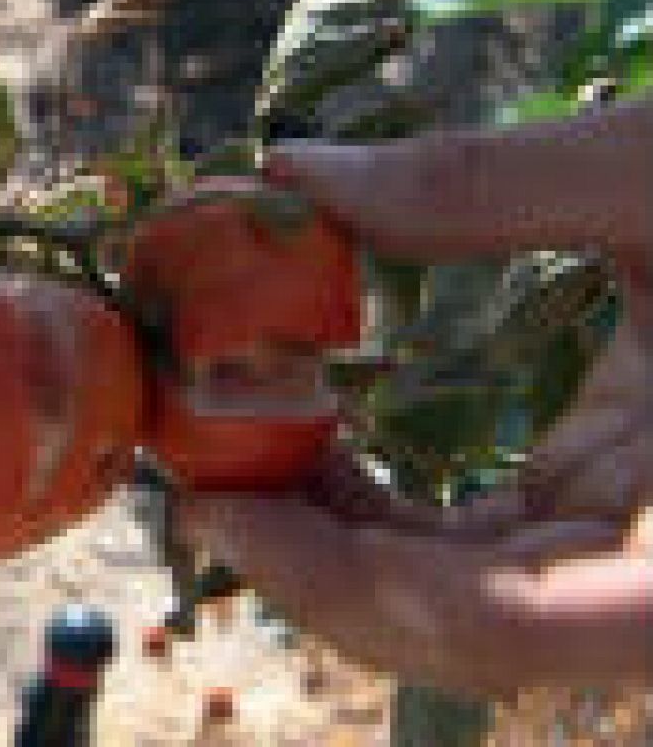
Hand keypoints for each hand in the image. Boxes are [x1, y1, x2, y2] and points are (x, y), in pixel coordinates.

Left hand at [181, 97, 652, 694]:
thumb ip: (488, 183)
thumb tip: (298, 170)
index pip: (498, 627)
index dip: (338, 588)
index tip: (216, 518)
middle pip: (463, 633)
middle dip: (312, 563)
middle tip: (194, 470)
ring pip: (471, 604)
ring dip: (342, 539)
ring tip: (238, 448)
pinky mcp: (634, 520)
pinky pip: (499, 556)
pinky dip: (397, 515)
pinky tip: (326, 446)